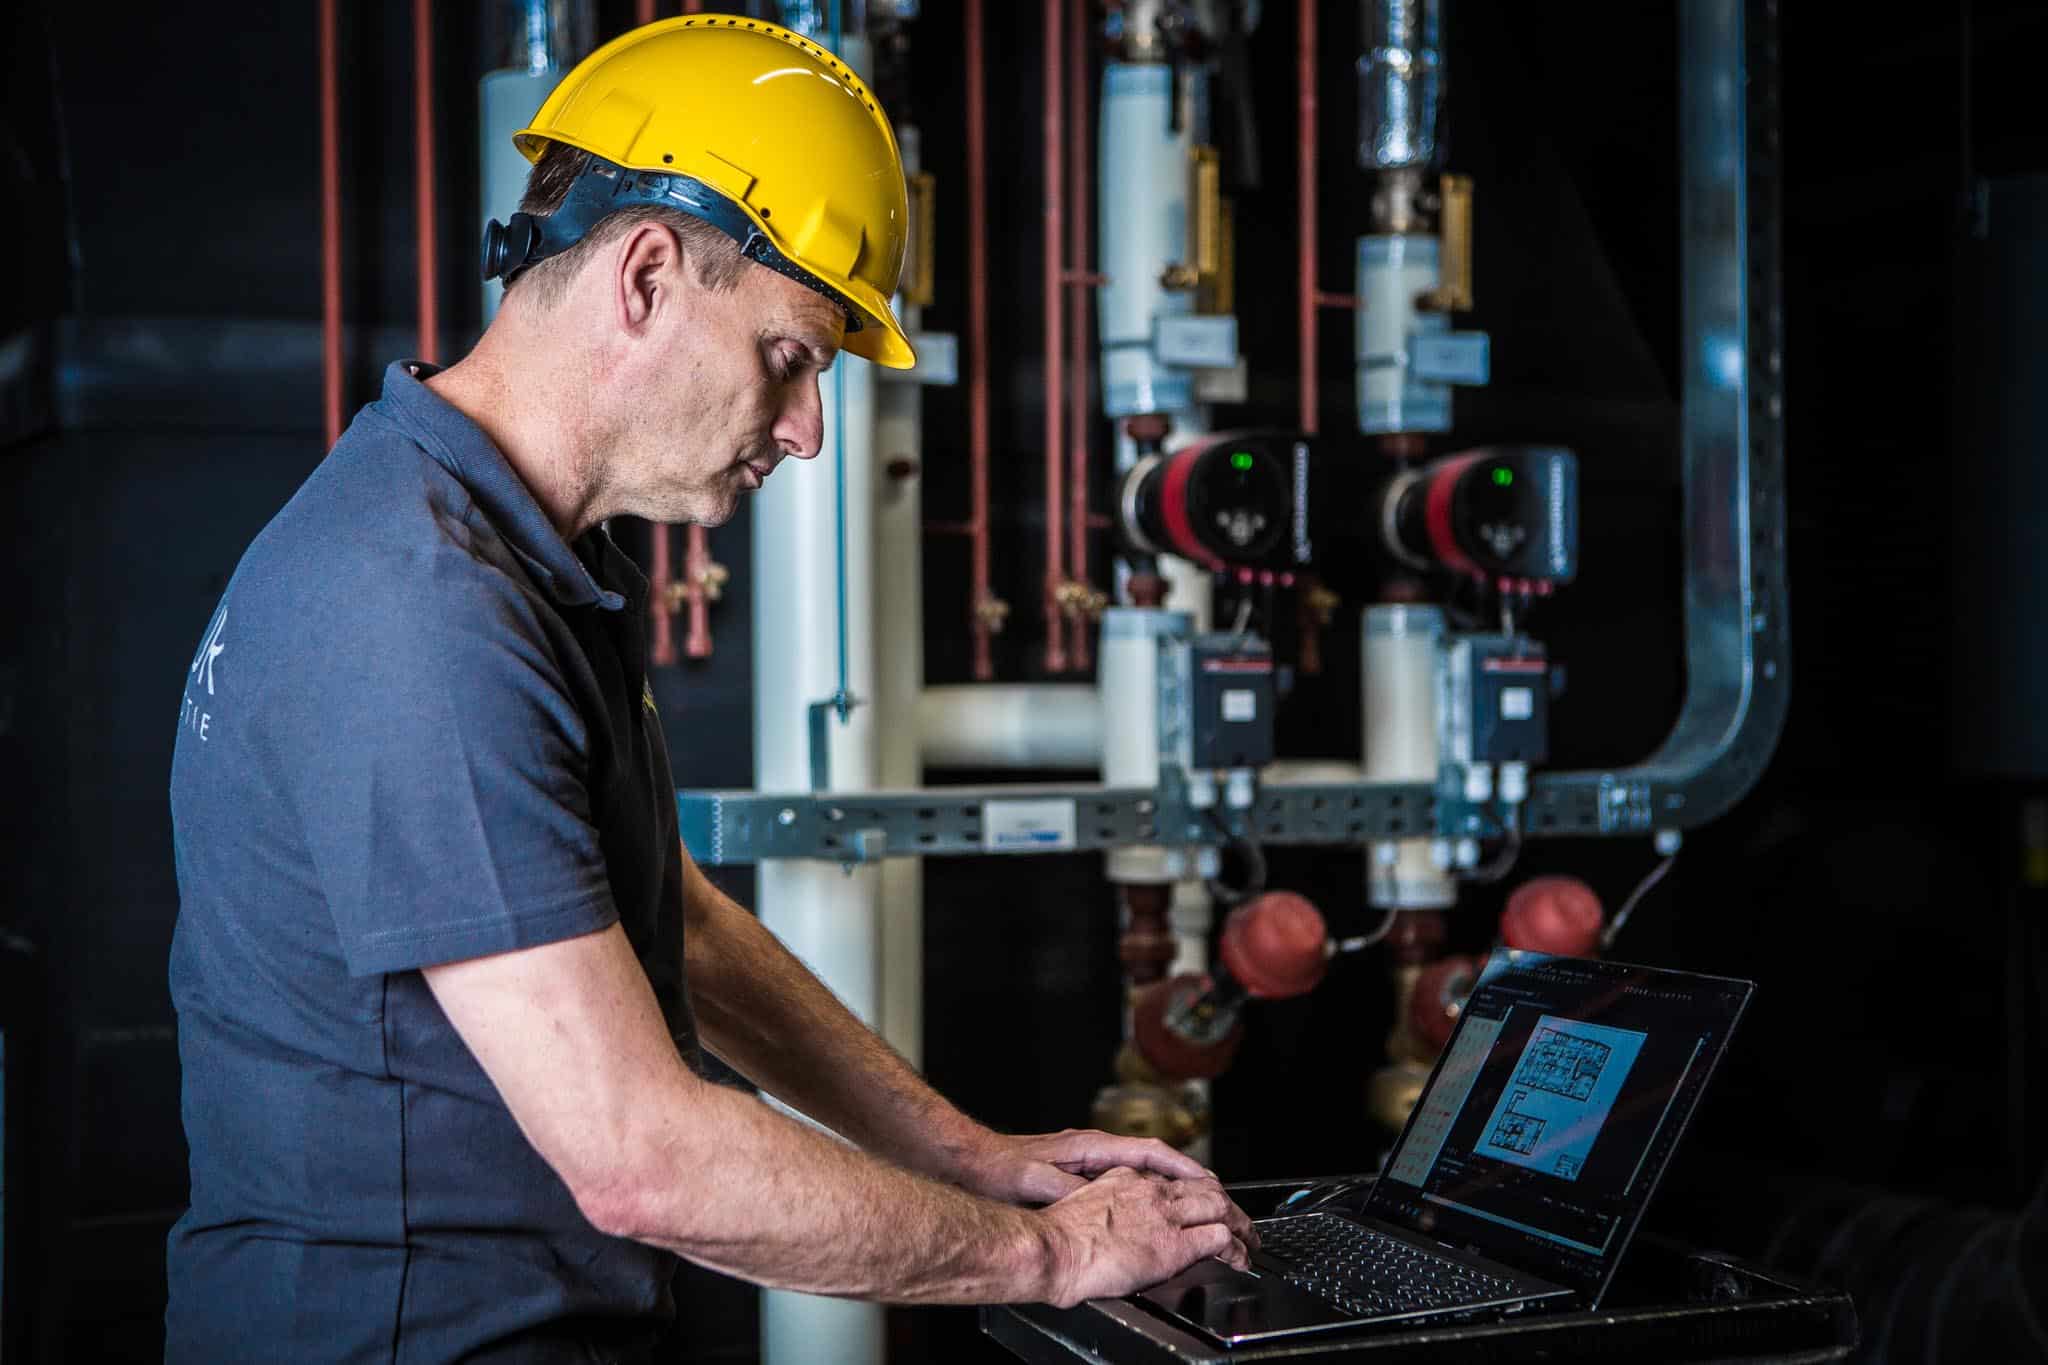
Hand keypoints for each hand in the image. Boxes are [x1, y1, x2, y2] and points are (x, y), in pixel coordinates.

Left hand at [954, 1126, 1222, 1206]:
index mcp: (1090, 1147)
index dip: (1182, 1166)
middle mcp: (1092, 1151)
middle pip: (1152, 1161)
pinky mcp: (1075, 1176)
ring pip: (1138, 1173)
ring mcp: (1085, 1162)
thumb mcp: (1036, 1181)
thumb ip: (1070, 1190)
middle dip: (1184, 1177)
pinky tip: (1146, 1216)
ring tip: (1191, 1208)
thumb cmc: (999, 1168)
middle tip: (1213, 1198)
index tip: (1208, 1181)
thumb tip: (1102, 1203)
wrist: (969, 1163)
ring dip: (1165, 1188)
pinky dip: (1141, 1197)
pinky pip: (1121, 1185)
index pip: (1150, 1151)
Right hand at [1036, 1167, 1256, 1307]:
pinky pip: (1218, 1238)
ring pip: (1218, 1205)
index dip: (1193, 1188)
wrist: (1053, 1248)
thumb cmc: (1055, 1236)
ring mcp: (1164, 1214)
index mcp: (1124, 1177)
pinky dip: (1235, 1247)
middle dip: (1225, 1202)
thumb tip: (1114, 1223)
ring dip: (1238, 1222)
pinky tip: (1239, 1257)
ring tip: (1248, 1237)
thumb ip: (1105, 1204)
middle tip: (1236, 1219)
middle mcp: (1148, 1189)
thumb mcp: (1080, 1205)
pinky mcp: (1174, 1243)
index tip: (1200, 1200)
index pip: (1171, 1177)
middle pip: (1202, 1186)